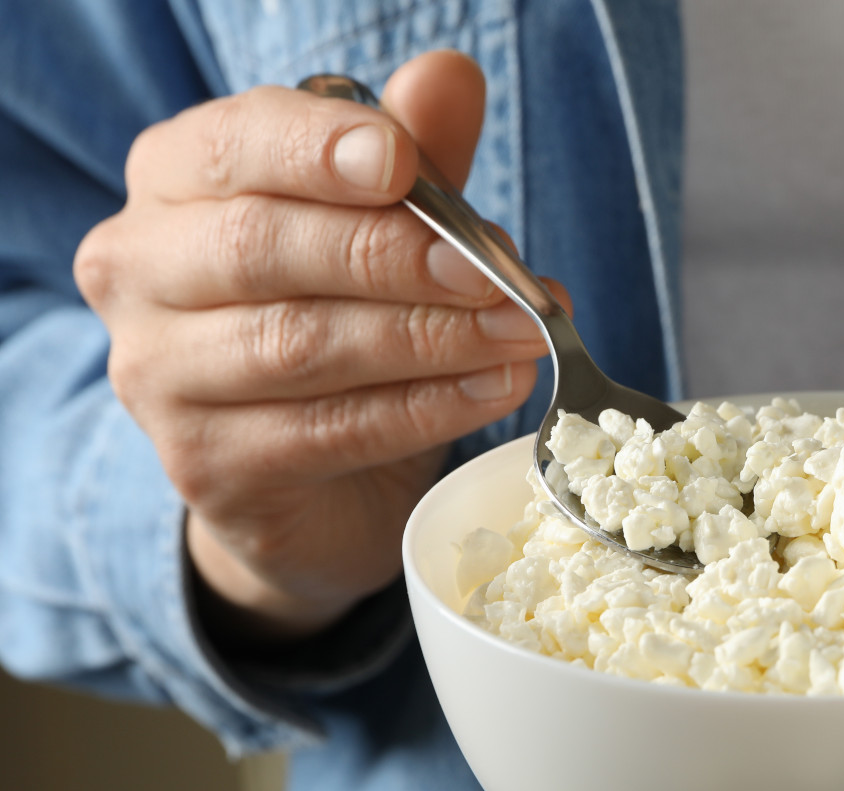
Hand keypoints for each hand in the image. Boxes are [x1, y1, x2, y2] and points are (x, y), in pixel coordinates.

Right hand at [74, 51, 560, 642]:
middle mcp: (139, 269)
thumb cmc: (339, 320)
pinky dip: (424, 409)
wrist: (308, 482)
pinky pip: (327, 430)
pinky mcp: (204, 464)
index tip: (404, 164)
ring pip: (299, 344)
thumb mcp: (383, 228)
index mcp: (173, 180)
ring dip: (431, 339)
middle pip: (264, 248)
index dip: (318, 151)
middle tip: (501, 276)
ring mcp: (158, 374)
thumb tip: (448, 74)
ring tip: (522, 335)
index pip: (235, 146)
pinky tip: (492, 390)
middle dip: (397, 257)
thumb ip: (413, 155)